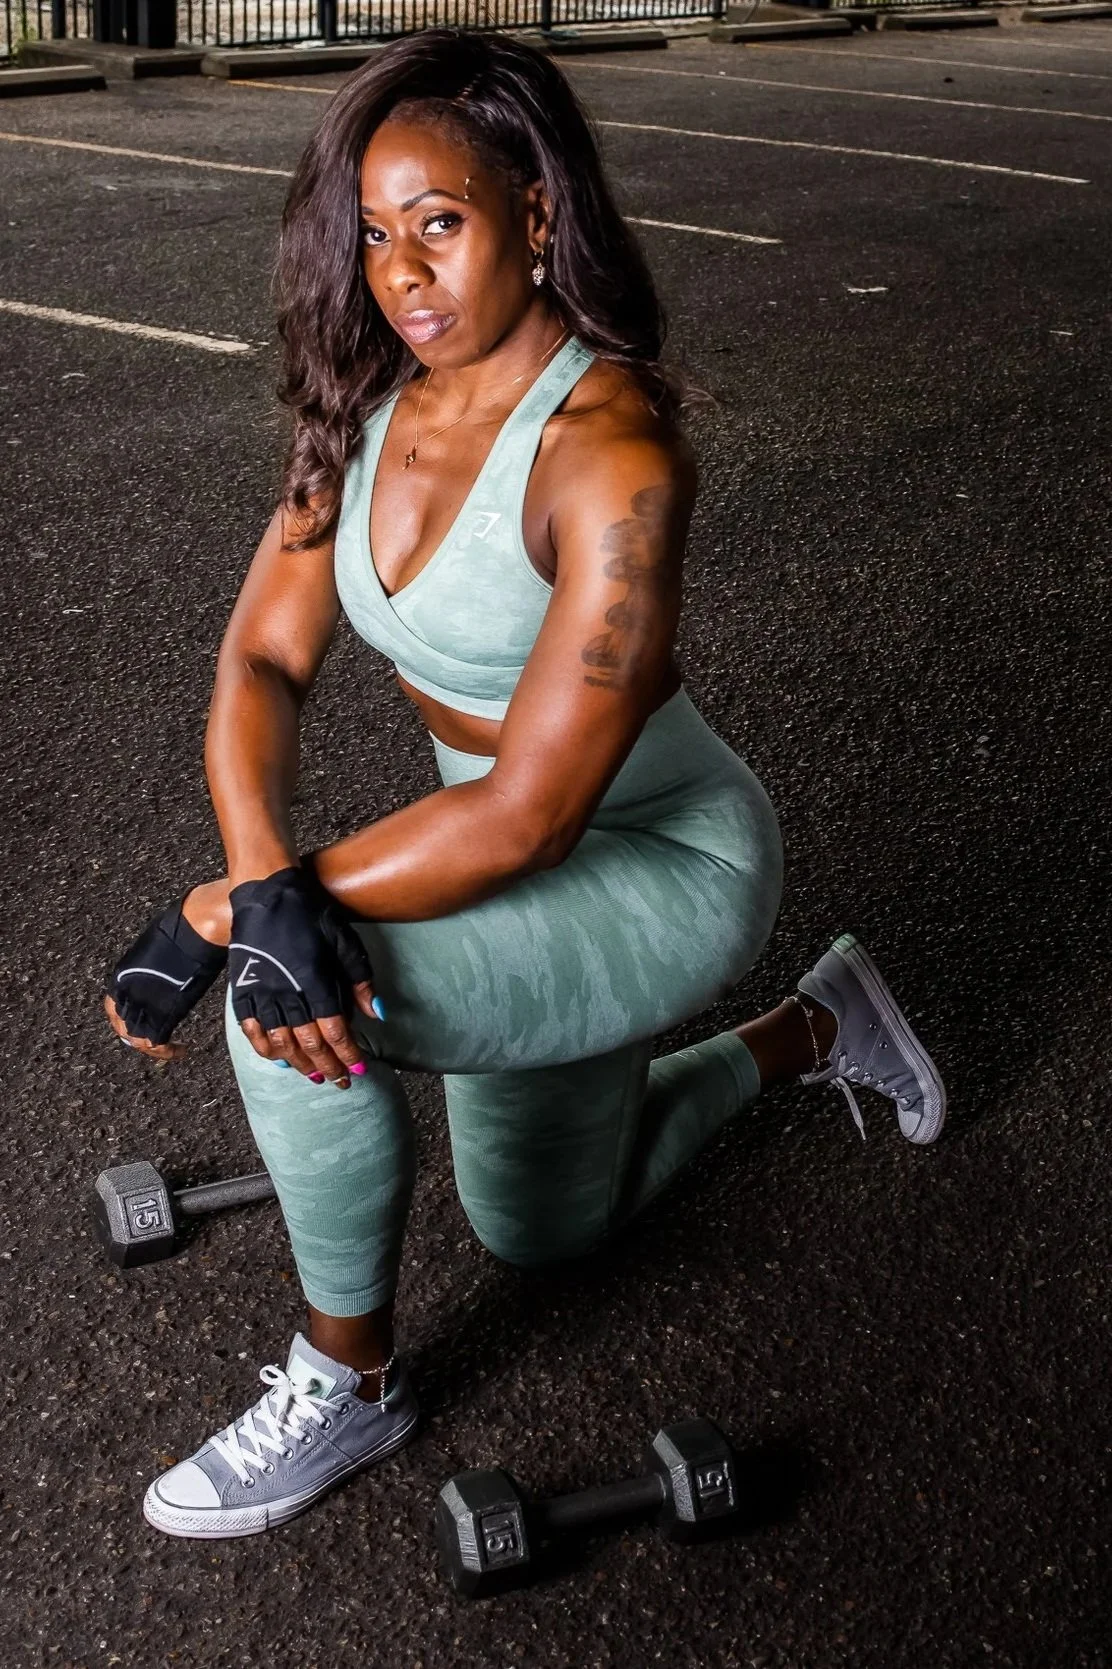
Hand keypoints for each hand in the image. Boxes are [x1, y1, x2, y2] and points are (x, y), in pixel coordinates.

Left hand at [103, 891, 227, 1051]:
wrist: (198, 926)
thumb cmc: (186, 926)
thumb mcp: (160, 950)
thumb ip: (156, 967)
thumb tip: (164, 970)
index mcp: (123, 974)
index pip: (114, 1008)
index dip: (126, 1021)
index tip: (141, 1027)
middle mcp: (127, 990)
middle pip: (122, 1027)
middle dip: (139, 1038)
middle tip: (158, 1044)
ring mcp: (143, 1002)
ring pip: (136, 1038)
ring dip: (153, 1049)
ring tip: (171, 1050)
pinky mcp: (161, 1011)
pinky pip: (156, 1041)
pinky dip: (167, 1051)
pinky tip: (180, 1049)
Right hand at [228, 865, 378, 1085]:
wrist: (266, 892)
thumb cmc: (311, 913)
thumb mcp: (345, 940)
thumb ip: (360, 979)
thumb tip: (377, 1014)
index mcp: (314, 980)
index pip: (335, 1030)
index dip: (347, 1053)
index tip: (359, 1069)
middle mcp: (286, 992)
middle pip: (309, 1042)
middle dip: (328, 1065)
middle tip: (341, 1082)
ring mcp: (261, 992)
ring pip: (281, 1041)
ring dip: (299, 1063)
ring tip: (315, 1076)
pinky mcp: (242, 988)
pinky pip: (251, 1028)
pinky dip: (265, 1048)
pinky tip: (278, 1060)